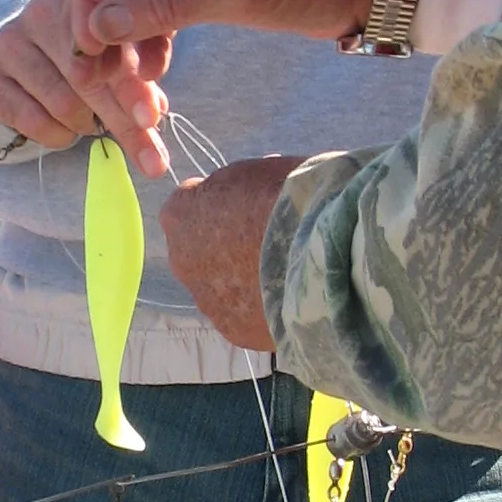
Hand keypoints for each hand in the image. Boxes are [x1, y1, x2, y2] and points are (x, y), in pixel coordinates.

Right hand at [0, 0, 170, 176]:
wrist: (24, 48)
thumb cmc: (84, 50)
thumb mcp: (119, 52)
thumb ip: (139, 76)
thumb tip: (156, 112)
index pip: (112, 44)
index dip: (134, 85)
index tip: (154, 120)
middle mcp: (41, 12)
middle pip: (88, 77)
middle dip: (123, 121)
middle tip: (150, 158)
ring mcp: (9, 43)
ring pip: (63, 103)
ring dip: (87, 125)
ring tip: (91, 122)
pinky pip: (32, 120)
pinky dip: (57, 135)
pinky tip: (64, 128)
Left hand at [160, 156, 301, 351]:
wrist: (321, 252)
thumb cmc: (291, 198)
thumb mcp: (259, 171)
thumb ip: (239, 187)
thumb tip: (247, 192)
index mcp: (179, 214)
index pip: (188, 206)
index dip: (221, 206)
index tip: (248, 206)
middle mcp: (181, 260)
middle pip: (199, 252)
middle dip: (226, 248)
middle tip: (268, 241)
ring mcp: (206, 300)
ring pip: (220, 288)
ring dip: (244, 280)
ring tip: (285, 272)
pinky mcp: (234, 331)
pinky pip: (243, 316)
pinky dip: (260, 308)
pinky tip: (289, 297)